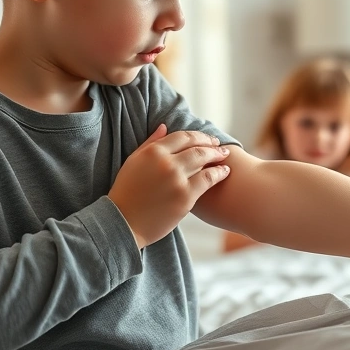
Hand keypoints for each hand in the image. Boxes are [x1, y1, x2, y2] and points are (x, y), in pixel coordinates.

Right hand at [109, 124, 230, 248]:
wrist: (123, 223)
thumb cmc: (126, 194)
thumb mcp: (133, 162)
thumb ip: (149, 143)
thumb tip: (164, 126)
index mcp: (152, 152)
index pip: (182, 136)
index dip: (197, 136)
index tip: (207, 139)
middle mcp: (165, 162)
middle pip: (196, 146)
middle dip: (210, 144)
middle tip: (219, 146)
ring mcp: (176, 179)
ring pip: (204, 159)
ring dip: (217, 155)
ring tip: (224, 156)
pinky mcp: (185, 196)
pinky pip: (208, 179)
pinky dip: (219, 173)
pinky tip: (225, 172)